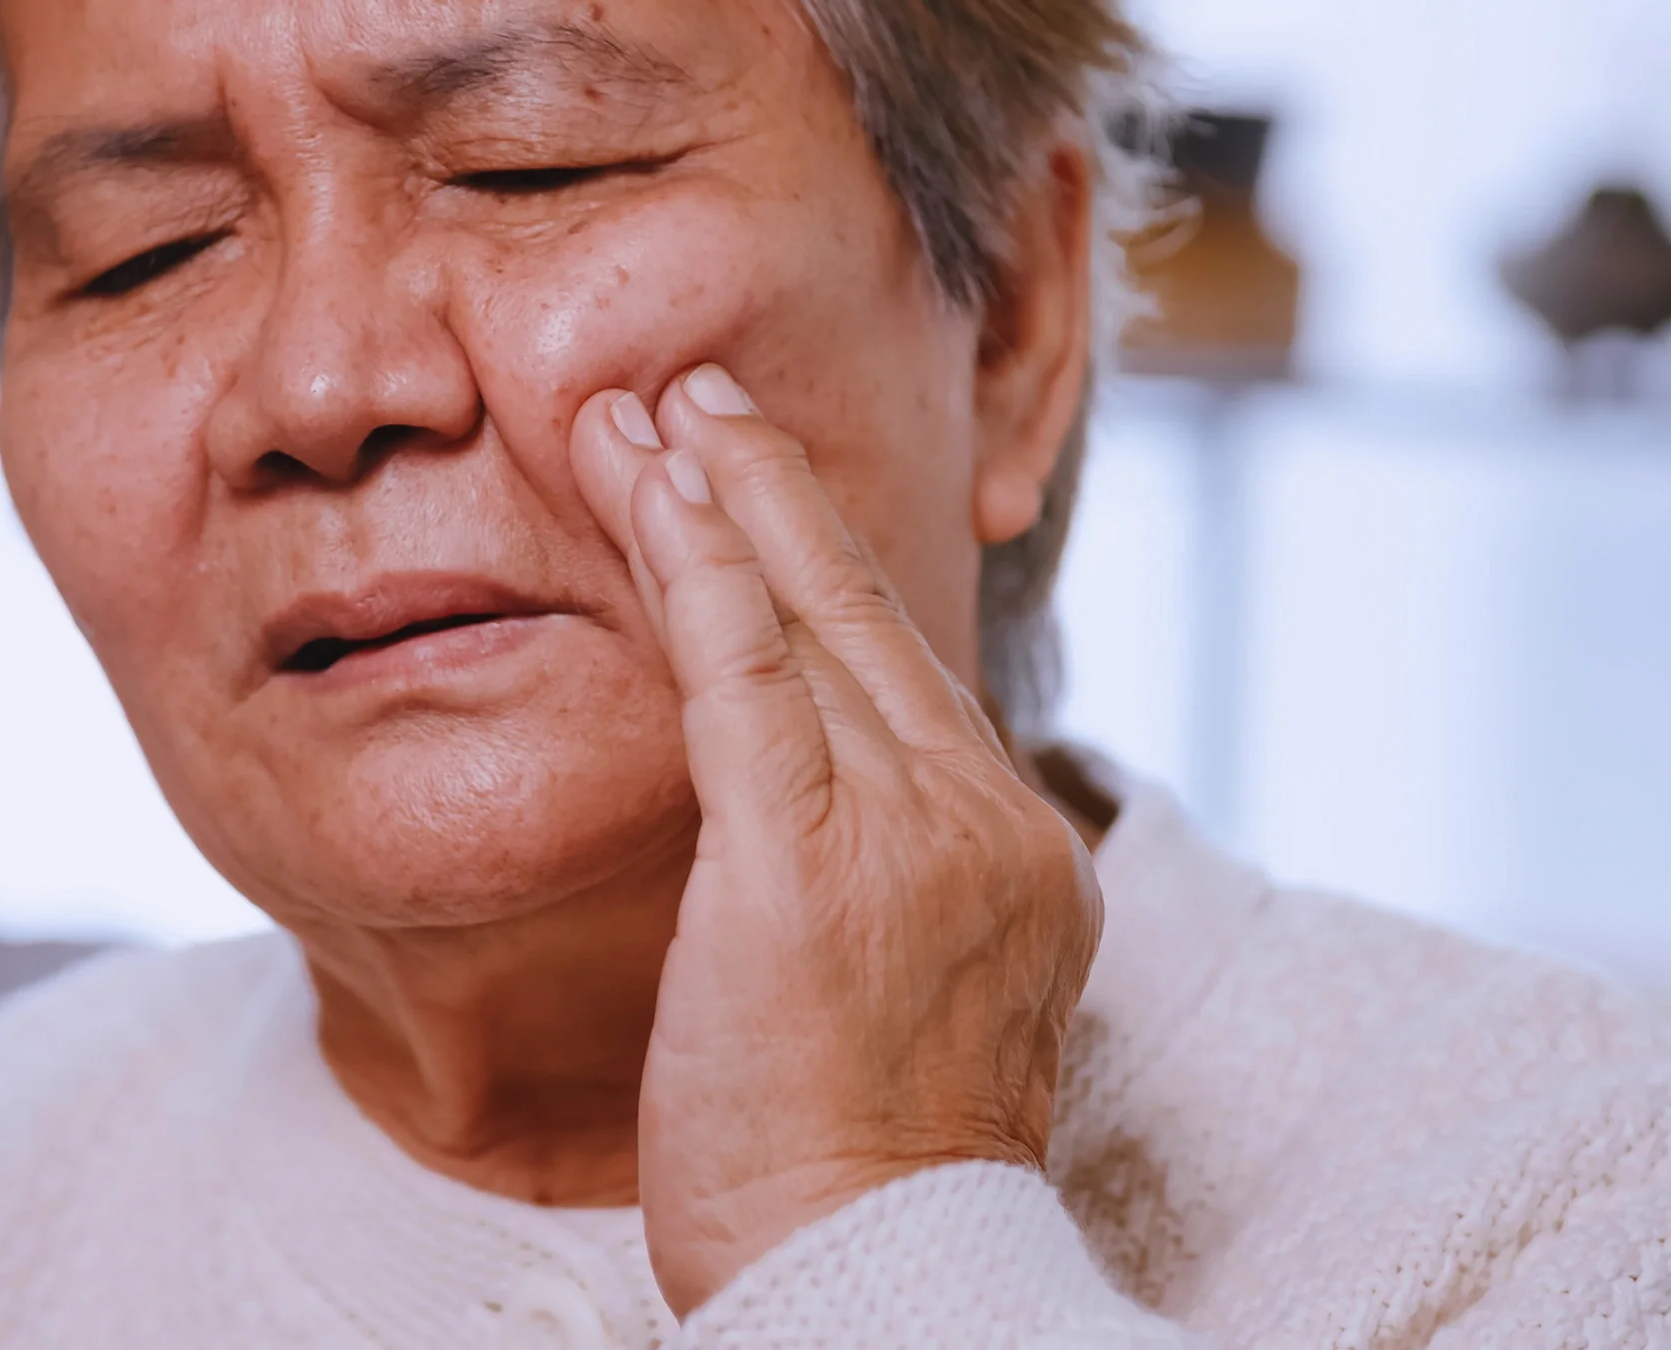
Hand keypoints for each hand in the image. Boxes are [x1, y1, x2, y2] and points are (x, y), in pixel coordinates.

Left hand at [567, 365, 1102, 1315]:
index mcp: (1019, 851)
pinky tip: (655, 486)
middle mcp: (986, 822)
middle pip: (867, 619)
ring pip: (804, 626)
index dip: (827, 566)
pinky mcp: (809, 868)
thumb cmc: (862, 1165)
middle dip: (775, 495)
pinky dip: (697, 570)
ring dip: (719, 501)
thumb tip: (825, 808)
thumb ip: (894, 873)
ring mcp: (910, 838)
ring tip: (651, 412)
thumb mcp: (915, 994)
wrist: (877, 1281)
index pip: (909, 671)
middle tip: (704, 393)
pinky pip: (746, 680)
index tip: (762, 486)